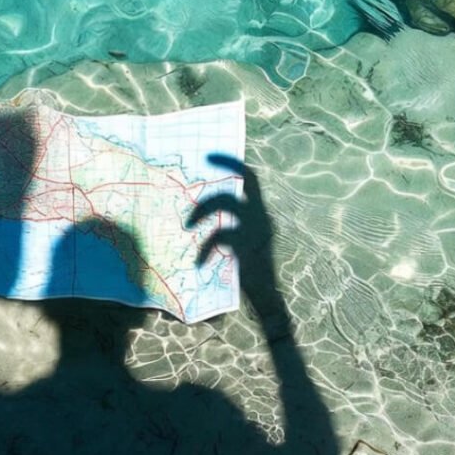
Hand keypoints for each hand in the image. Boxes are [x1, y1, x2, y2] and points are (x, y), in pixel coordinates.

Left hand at [188, 155, 272, 271]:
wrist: (266, 297)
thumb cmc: (249, 270)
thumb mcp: (242, 243)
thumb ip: (232, 224)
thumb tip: (203, 210)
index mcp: (261, 213)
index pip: (251, 179)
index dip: (232, 164)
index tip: (210, 157)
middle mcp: (262, 217)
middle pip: (231, 192)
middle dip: (206, 199)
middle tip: (188, 218)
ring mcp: (256, 230)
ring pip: (225, 205)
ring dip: (201, 213)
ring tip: (188, 227)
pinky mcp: (248, 246)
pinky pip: (219, 235)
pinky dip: (205, 249)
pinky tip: (199, 263)